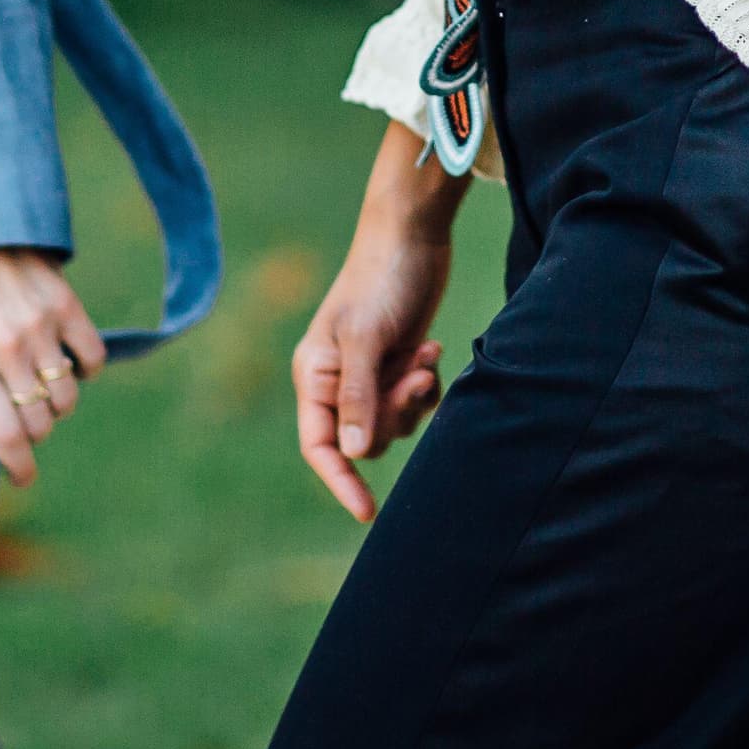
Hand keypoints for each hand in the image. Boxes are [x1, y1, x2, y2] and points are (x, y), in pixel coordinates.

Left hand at [0, 247, 110, 491]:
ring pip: (68, 397)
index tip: (23, 478)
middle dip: (34, 432)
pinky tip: (68, 360)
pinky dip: (85, 369)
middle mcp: (7, 351)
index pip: (4, 435)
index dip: (18, 467)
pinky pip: (93, 359)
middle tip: (26, 419)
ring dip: (58, 403)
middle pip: (39, 422)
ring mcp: (41, 329)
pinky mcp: (68, 308)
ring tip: (43, 386)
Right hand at [291, 121, 465, 521]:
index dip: (340, 482)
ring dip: (415, 398)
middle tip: (416, 376)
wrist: (413, 235)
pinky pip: (415, 402)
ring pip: (394, 423)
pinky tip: (434, 349)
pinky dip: (427, 385)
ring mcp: (370, 374)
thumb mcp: (365, 337)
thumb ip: (358, 396)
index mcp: (314, 374)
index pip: (319, 445)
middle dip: (395, 415)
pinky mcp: (399, 364)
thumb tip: (356, 455)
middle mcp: (338, 380)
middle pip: (366, 438)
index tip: (367, 513)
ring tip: (426, 356)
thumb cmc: (381, 279)